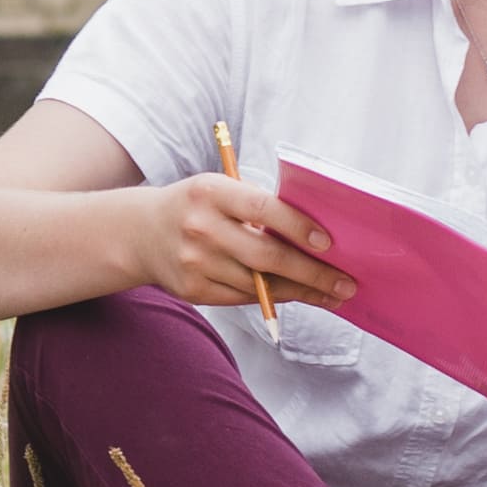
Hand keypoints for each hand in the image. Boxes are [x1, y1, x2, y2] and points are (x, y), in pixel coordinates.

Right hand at [130, 172, 354, 314]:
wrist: (141, 233)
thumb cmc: (197, 206)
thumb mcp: (220, 189)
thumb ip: (257, 206)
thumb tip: (313, 235)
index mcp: (210, 192)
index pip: (262, 209)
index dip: (297, 226)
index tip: (329, 243)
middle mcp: (200, 228)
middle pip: (266, 257)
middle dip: (312, 274)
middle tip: (346, 284)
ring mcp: (195, 262)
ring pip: (259, 284)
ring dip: (301, 291)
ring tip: (331, 295)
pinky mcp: (193, 290)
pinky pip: (243, 297)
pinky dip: (273, 297)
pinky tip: (297, 295)